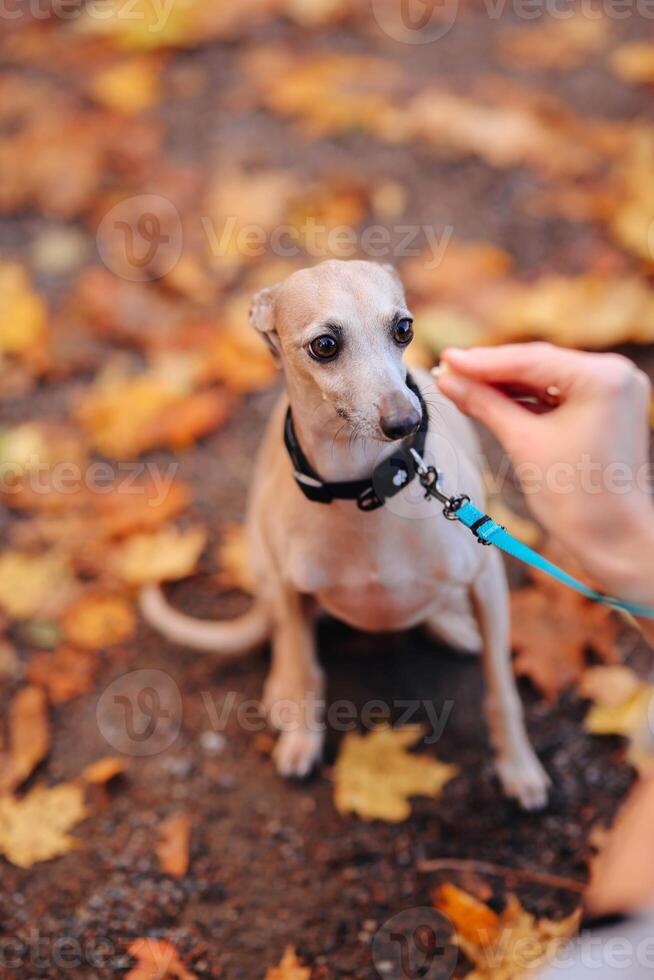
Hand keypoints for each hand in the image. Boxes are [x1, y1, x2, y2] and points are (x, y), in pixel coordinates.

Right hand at [436, 343, 653, 606]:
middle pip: (538, 365)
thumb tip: (448, 380)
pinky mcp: (604, 407)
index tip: (446, 359)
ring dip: (503, 385)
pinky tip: (489, 399)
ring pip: (544, 379)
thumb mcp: (523, 443)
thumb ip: (484, 404)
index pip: (530, 360)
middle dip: (490, 372)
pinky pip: (556, 395)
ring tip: (460, 385)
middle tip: (447, 371)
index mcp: (603, 378)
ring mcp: (612, 391)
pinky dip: (524, 399)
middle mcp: (614, 375)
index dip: (482, 361)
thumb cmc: (578, 499)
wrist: (613, 539)